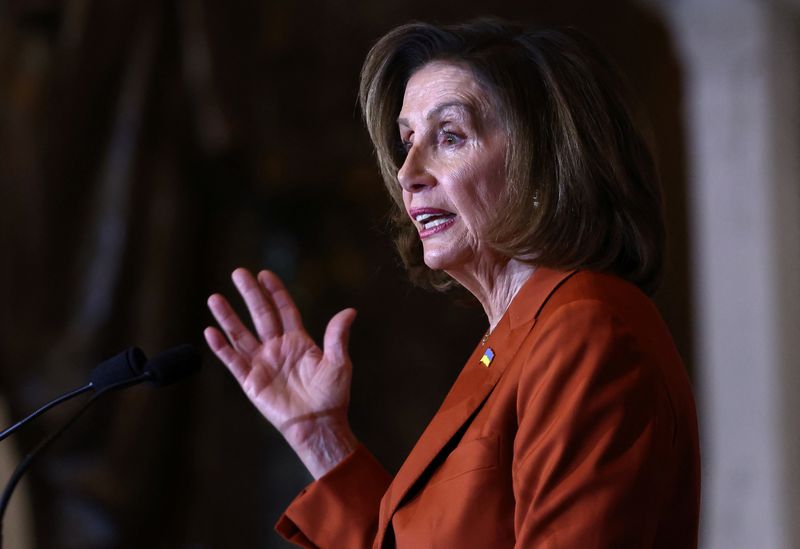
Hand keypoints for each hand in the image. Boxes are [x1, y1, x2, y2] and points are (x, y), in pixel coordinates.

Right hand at [204, 268, 357, 477]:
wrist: (317, 425)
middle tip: (238, 273)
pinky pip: (233, 361)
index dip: (275, 292)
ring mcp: (262, 363)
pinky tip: (210, 332)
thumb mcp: (338, 362)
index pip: (284, 310)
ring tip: (214, 297)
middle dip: (250, 294)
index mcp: (298, 341)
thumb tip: (350, 311)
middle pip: (260, 315)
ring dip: (228, 317)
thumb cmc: (331, 396)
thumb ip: (337, 337)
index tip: (265, 274)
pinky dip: (221, 347)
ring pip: (241, 334)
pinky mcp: (251, 381)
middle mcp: (277, 348)